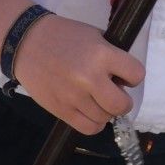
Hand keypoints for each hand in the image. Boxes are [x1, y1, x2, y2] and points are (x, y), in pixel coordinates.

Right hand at [13, 13, 145, 134]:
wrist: (28, 43)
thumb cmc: (64, 36)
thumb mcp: (95, 36)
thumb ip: (111, 56)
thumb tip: (124, 78)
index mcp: (101, 54)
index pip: (136, 75)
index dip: (133, 76)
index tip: (124, 75)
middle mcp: (90, 78)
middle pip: (122, 105)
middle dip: (122, 100)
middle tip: (114, 92)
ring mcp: (74, 97)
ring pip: (105, 118)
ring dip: (106, 111)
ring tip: (96, 99)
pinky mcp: (61, 111)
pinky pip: (88, 128)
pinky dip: (94, 123)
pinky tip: (89, 111)